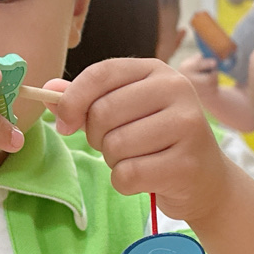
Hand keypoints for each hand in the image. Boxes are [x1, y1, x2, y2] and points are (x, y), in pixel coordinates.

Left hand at [46, 58, 228, 222]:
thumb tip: (48, 90)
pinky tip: (144, 178)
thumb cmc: (155, 140)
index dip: (73, 99)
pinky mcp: (186, 163)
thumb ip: (85, 99)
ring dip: (113, 160)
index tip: (64, 121)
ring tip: (136, 158)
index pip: (101, 73)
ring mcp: (187, 126)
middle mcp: (177, 90)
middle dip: (96, 136)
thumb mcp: (124, 111)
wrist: (205, 180)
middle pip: (103, 112)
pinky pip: (127, 174)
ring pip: (114, 145)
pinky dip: (124, 182)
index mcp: (156, 71)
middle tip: (114, 144)